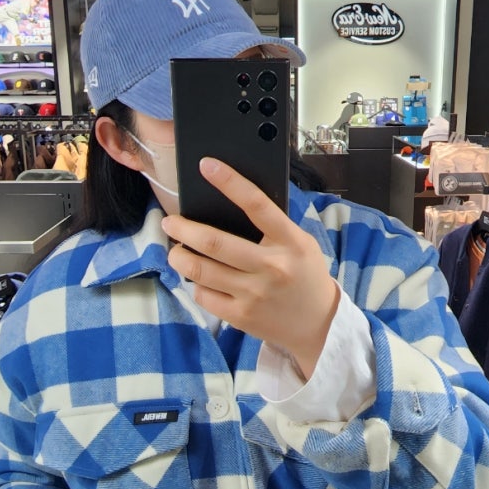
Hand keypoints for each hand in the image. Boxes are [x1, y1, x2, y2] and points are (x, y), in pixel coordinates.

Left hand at [161, 158, 339, 378]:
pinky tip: (199, 278)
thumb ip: (272, 226)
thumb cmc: (304, 274)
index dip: (229, 182)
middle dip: (183, 229)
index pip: (256, 204)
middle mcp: (272, 266)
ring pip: (200, 270)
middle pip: (214, 242)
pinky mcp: (241, 316)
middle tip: (169, 222)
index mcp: (290, 241)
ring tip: (175, 250)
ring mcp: (254, 294)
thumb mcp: (300, 243)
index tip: (206, 165)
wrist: (318, 323)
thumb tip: (227, 203)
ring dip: (178, 256)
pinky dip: (196, 283)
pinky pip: (204, 294)